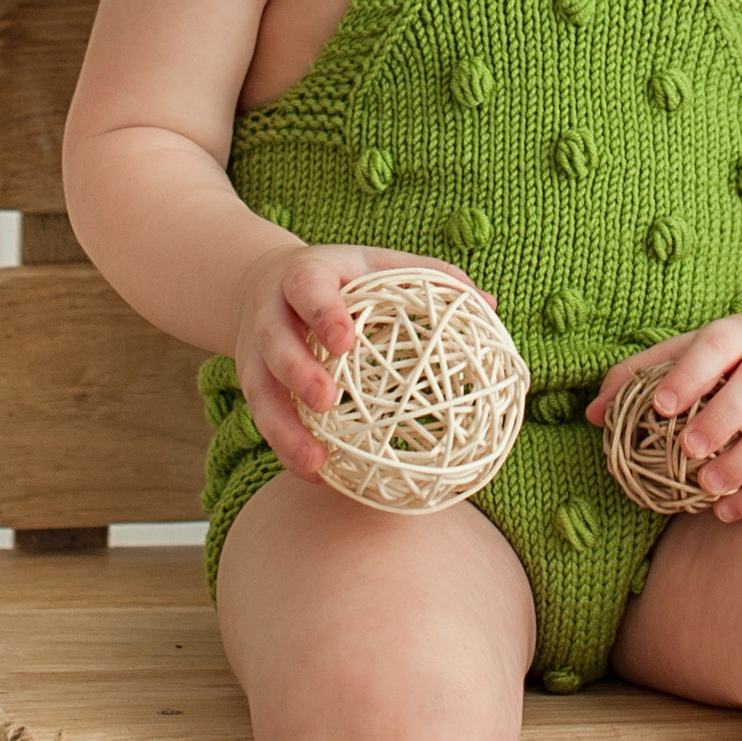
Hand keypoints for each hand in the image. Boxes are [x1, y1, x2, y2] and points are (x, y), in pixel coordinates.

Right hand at [230, 242, 467, 479]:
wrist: (259, 282)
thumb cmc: (339, 278)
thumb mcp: (376, 265)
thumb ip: (430, 278)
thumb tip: (490, 304)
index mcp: (306, 276)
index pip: (308, 290)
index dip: (324, 314)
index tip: (345, 341)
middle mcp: (271, 313)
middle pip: (276, 342)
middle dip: (297, 371)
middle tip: (327, 400)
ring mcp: (254, 352)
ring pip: (259, 390)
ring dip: (283, 428)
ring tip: (314, 461)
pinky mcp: (251, 383)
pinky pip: (263, 419)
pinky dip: (285, 448)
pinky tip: (314, 475)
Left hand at [586, 313, 741, 522]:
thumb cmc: (729, 362)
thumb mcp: (688, 352)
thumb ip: (639, 376)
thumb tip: (592, 413)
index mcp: (741, 334)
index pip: (717, 346)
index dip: (690, 375)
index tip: (661, 405)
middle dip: (723, 419)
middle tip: (687, 448)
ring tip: (707, 486)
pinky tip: (726, 511)